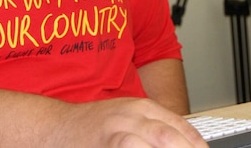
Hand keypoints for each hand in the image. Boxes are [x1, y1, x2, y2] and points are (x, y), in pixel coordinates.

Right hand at [54, 97, 207, 146]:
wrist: (54, 127)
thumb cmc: (94, 126)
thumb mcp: (127, 116)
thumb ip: (154, 125)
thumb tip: (186, 141)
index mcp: (140, 107)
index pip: (179, 125)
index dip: (196, 143)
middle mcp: (129, 117)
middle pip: (168, 136)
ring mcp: (114, 134)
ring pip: (151, 144)